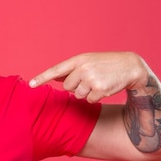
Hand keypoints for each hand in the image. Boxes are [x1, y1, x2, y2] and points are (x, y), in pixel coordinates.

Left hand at [28, 52, 148, 102]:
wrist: (130, 66)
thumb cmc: (106, 64)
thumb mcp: (87, 61)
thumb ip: (71, 70)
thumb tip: (54, 77)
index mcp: (78, 60)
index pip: (56, 70)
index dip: (42, 78)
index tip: (30, 85)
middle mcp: (83, 68)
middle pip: (67, 87)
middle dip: (77, 86)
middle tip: (91, 79)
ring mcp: (91, 79)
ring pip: (78, 95)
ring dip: (87, 92)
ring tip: (99, 82)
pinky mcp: (99, 89)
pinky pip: (89, 100)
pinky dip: (96, 97)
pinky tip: (105, 88)